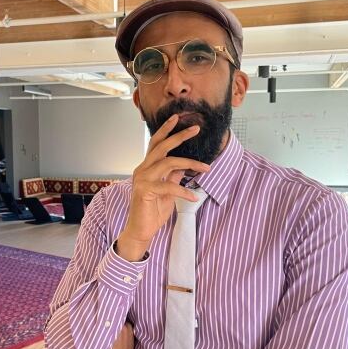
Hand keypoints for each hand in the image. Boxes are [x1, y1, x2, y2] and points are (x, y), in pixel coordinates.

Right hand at [115, 114, 210, 260]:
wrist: (141, 230)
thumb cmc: (153, 211)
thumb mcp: (167, 191)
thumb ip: (172, 176)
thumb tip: (183, 166)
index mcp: (145, 168)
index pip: (155, 144)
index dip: (165, 130)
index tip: (177, 118)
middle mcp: (141, 170)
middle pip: (161, 147)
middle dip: (179, 136)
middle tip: (196, 128)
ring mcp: (141, 179)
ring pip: (168, 163)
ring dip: (190, 164)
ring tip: (206, 168)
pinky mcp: (144, 190)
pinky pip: (169, 185)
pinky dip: (184, 190)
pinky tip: (194, 197)